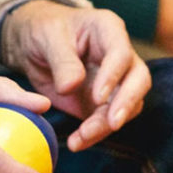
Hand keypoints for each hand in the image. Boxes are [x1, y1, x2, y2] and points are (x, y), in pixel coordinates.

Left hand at [0, 0, 151, 151]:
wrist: (33, 44)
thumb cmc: (44, 30)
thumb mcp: (47, 37)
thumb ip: (61, 60)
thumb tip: (71, 87)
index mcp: (108, 29)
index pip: (121, 53)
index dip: (113, 76)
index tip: (98, 97)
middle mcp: (120, 55)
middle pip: (138, 80)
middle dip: (127, 103)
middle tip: (112, 123)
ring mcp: (115, 81)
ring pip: (127, 106)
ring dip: (107, 125)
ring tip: (81, 137)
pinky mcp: (104, 102)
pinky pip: (107, 121)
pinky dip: (94, 134)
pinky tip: (77, 142)